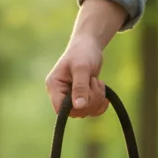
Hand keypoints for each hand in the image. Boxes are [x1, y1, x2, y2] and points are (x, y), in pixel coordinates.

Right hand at [46, 0, 126, 117]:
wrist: (89, 45)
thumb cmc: (83, 52)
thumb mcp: (82, 68)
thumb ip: (80, 87)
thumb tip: (79, 107)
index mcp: (54, 86)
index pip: (60, 109)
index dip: (75, 107)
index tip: (86, 95)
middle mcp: (60, 94)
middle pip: (74, 112)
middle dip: (90, 100)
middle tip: (94, 82)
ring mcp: (70, 97)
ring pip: (85, 111)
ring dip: (96, 98)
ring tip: (96, 82)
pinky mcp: (81, 97)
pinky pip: (91, 110)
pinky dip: (100, 102)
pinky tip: (102, 90)